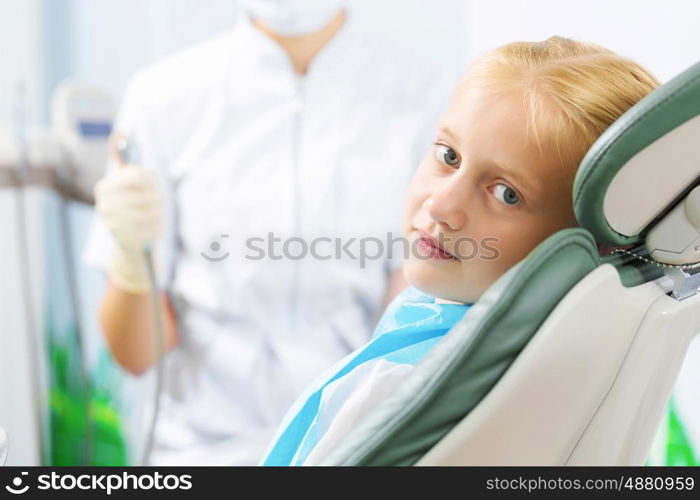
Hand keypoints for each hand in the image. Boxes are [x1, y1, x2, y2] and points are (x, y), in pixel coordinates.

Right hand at [94, 165, 163, 292]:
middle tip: (159, 198)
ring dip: (160, 211)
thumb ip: (123, 158)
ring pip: (153, 212)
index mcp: (104, 188)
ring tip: (158, 210)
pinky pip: (155, 227)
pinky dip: (160, 224)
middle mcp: (105, 206)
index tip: (153, 181)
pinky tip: (155, 223)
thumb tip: (119, 133)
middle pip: (149, 196)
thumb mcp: (125, 180)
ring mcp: (115, 225)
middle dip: (158, 196)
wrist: (125, 238)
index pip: (137, 176)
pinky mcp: (128, 240)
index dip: (151, 178)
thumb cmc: (129, 201)